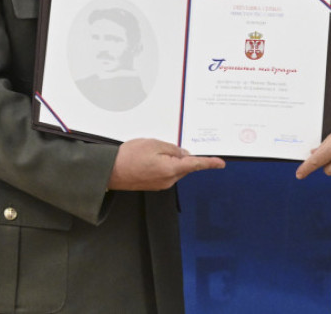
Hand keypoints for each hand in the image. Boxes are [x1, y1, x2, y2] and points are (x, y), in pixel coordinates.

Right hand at [108, 138, 225, 190]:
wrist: (110, 172)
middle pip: (184, 166)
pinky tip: (149, 158)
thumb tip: (183, 153)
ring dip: (168, 159)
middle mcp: (169, 180)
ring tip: (150, 151)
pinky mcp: (153, 185)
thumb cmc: (129, 157)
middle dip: (180, 155)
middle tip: (162, 146)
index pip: (195, 165)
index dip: (209, 163)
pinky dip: (162, 164)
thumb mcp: (153, 144)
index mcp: (172, 169)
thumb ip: (172, 148)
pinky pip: (165, 172)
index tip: (220, 163)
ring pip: (174, 169)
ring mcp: (161, 184)